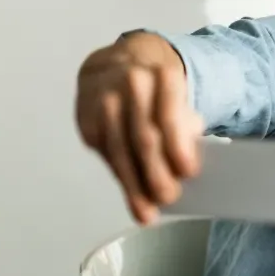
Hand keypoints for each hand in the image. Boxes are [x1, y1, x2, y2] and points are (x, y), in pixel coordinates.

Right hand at [75, 32, 204, 223]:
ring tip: (148, 210)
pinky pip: (106, 154)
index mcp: (163, 75)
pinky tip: (132, 195)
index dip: (178, 146)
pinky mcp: (85, 119)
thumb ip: (185, 126)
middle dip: (156, 172)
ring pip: (120, 150)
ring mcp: (103, 100)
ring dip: (134, 185)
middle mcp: (130, 84)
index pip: (169, 115)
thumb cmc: (159, 89)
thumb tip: (184, 169)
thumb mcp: (181, 96)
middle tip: (169, 197)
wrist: (118, 65)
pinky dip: (121, 178)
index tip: (188, 172)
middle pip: (143, 136)